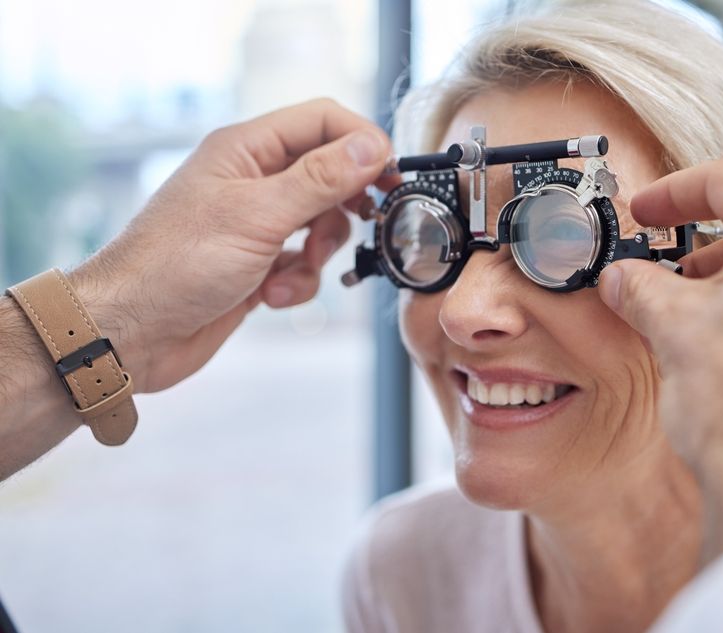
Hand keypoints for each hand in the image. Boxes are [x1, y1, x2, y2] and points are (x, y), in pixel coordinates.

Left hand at [70, 99, 392, 392]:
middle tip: (358, 224)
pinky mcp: (257, 264)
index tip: (389, 173)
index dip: (361, 142)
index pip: (321, 121)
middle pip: (329, 174)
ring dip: (318, 253)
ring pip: (320, 225)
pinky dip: (298, 282)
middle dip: (342, 207)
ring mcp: (255, 224)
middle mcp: (252, 181)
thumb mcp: (258, 215)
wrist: (131, 332)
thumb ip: (319, 180)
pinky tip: (271, 295)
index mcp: (246, 150)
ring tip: (294, 270)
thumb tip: (369, 147)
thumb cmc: (173, 266)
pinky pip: (302, 264)